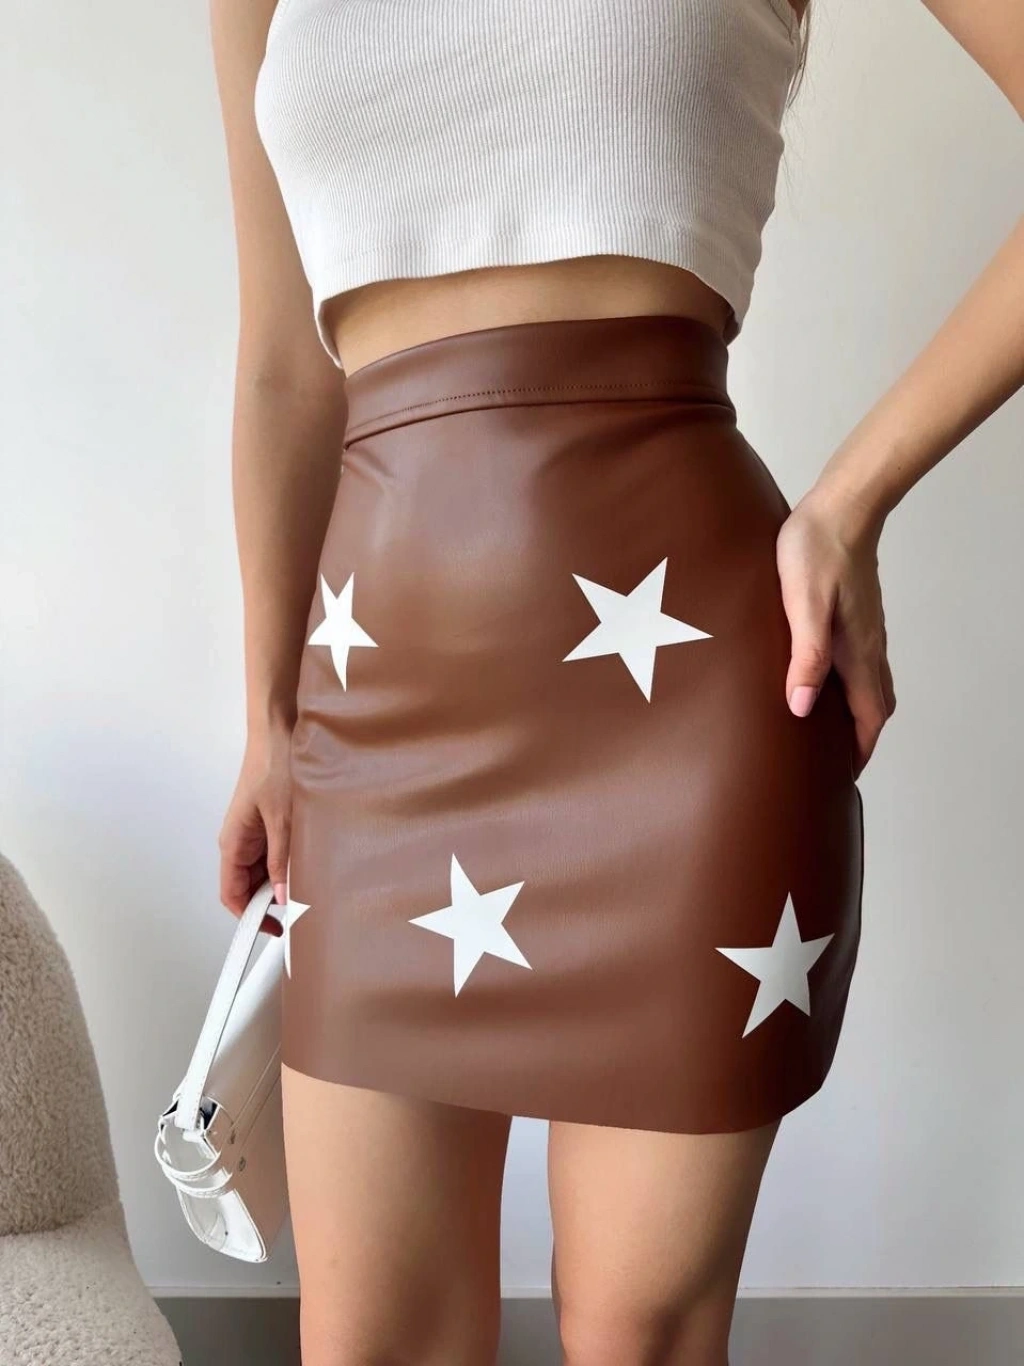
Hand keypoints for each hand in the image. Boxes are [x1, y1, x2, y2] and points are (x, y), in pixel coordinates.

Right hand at [217, 724, 292, 929]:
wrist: (278, 729)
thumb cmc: (273, 765)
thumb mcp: (283, 818)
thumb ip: (282, 859)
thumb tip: (282, 895)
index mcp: (233, 842)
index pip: (232, 894)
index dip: (251, 917)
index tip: (275, 930)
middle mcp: (240, 840)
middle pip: (249, 886)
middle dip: (271, 902)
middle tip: (302, 911)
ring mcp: (255, 831)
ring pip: (265, 870)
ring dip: (283, 880)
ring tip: (310, 886)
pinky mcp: (269, 821)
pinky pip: (275, 852)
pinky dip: (290, 862)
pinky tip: (310, 863)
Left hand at [776, 482, 896, 778]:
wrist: (840, 506)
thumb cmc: (817, 550)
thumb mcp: (804, 605)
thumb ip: (806, 656)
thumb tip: (801, 708)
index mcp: (857, 651)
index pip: (869, 715)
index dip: (859, 749)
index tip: (842, 777)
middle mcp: (867, 645)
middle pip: (875, 705)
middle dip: (859, 737)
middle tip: (833, 763)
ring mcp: (863, 629)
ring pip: (868, 683)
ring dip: (854, 712)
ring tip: (825, 731)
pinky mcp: (853, 613)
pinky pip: (857, 661)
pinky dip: (846, 684)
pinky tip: (819, 679)